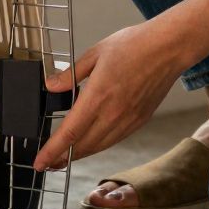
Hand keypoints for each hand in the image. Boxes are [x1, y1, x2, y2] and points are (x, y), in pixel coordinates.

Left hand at [35, 21, 188, 170]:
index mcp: (98, 96)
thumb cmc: (135, 45)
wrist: (169, 48)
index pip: (69, 133)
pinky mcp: (140, 120)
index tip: (39, 163)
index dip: (52, 151)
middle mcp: (113, 113)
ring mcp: (128, 119)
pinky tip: (90, 143)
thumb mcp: (95, 53)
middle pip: (82, 146)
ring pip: (99, 146)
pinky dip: (98, 145)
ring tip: (64, 157)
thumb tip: (51, 86)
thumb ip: (71, 74)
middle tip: (47, 163)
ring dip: (80, 154)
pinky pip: (114, 139)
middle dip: (61, 158)